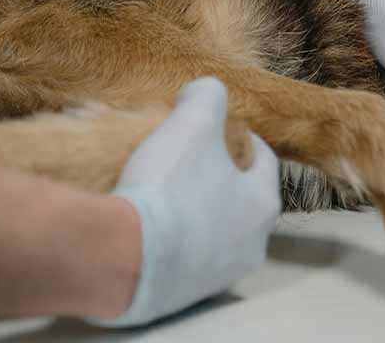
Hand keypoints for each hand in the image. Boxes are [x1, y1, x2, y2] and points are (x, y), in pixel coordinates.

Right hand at [87, 78, 280, 326]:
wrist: (121, 255)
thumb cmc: (169, 186)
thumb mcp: (192, 124)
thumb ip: (207, 96)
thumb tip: (207, 88)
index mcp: (262, 207)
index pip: (264, 163)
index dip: (243, 140)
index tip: (224, 129)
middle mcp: (249, 248)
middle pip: (239, 200)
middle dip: (219, 178)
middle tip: (192, 158)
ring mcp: (216, 276)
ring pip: (212, 231)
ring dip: (196, 210)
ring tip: (168, 189)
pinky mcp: (180, 295)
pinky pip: (182, 257)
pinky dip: (172, 238)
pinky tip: (149, 222)